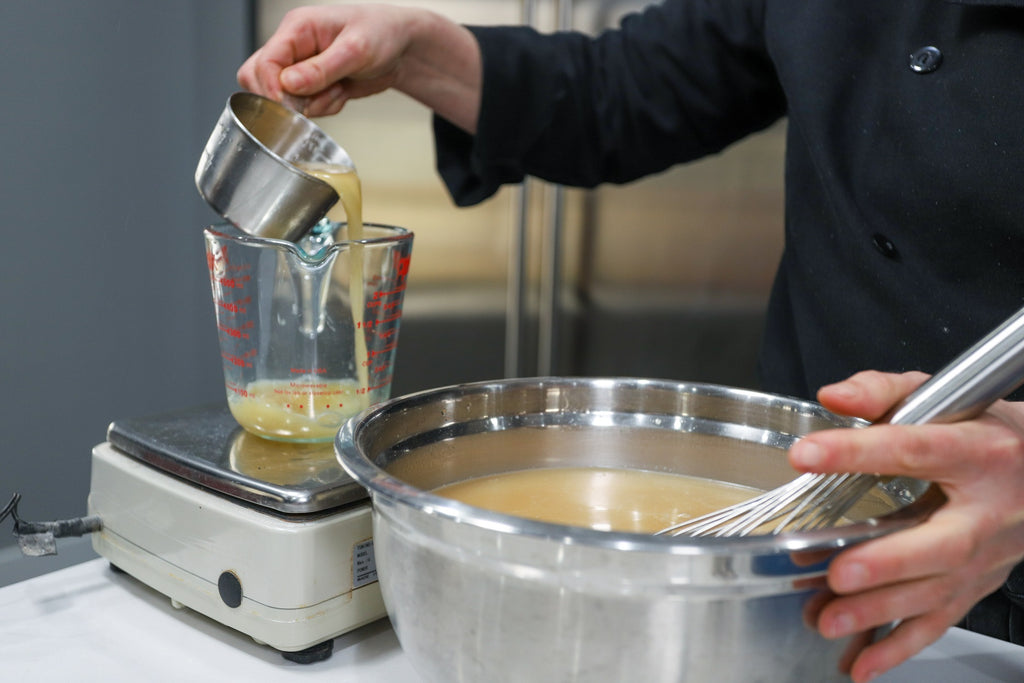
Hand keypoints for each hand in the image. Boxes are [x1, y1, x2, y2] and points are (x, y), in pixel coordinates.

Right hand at [237, 4, 480, 129]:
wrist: (402, 48)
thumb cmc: (382, 33)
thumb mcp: (356, 50)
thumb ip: (321, 68)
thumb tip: (288, 84)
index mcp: (297, 28)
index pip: (264, 62)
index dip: (272, 89)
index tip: (292, 106)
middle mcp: (293, 47)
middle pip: (259, 80)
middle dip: (288, 99)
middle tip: (319, 97)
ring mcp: (300, 67)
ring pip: (283, 99)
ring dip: (312, 104)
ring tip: (340, 89)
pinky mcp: (311, 85)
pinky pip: (305, 108)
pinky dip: (324, 108)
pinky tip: (342, 93)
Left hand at [789, 370, 1023, 681]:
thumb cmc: (985, 431)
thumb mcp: (939, 396)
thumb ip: (883, 392)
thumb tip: (835, 397)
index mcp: (976, 451)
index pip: (912, 447)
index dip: (856, 451)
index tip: (805, 455)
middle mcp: (987, 510)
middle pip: (940, 542)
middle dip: (887, 563)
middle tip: (838, 573)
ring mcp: (985, 556)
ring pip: (935, 592)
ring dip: (879, 611)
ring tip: (827, 617)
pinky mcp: (976, 585)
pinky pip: (938, 623)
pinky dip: (897, 647)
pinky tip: (859, 661)